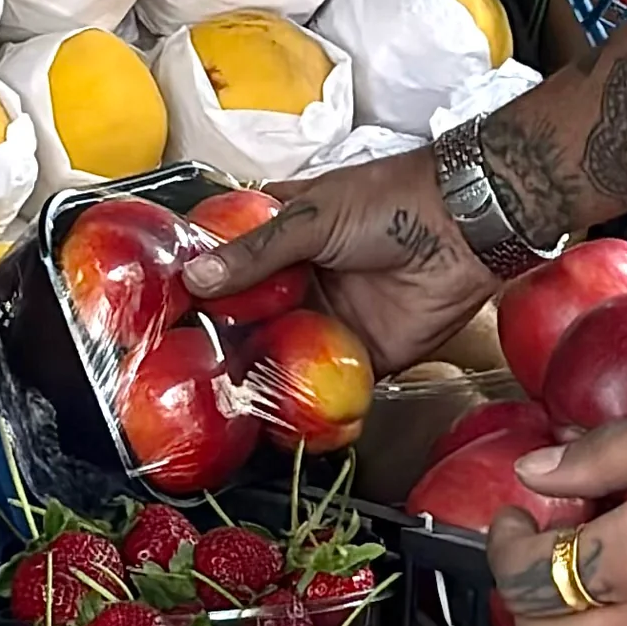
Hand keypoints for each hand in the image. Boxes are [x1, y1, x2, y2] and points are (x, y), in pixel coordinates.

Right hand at [182, 150, 495, 377]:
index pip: (228, 267)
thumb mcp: (313, 216)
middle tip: (180, 371)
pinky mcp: (362, 356)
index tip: (161, 316)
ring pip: (282, 357)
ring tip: (215, 402)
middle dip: (221, 344)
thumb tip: (195, 277)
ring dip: (256, 378)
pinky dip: (305, 406)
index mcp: (282, 238)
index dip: (198, 290)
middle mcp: (299, 282)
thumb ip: (255, 253)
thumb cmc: (392, 202)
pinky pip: (327, 388)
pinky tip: (271, 424)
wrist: (464, 228)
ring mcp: (328, 320)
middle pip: (249, 320)